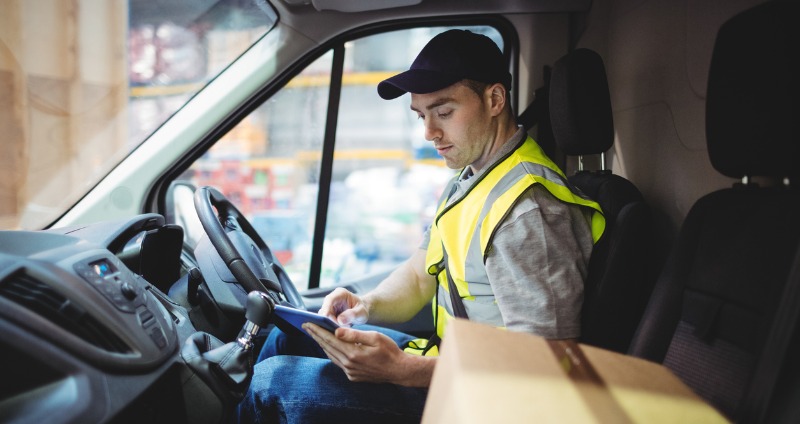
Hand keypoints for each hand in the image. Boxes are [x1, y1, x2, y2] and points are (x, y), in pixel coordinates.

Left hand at [303, 323, 430, 385]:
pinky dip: (331, 353)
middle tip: (306, 326)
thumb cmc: (389, 351)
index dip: (317, 330)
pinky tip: (329, 347)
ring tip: (315, 335)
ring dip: (322, 345)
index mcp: (353, 353)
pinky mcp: (353, 376)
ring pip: (331, 356)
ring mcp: (350, 372)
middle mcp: (349, 364)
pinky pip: (338, 363)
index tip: (307, 323)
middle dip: (316, 336)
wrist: (399, 370)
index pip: (330, 339)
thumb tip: (336, 331)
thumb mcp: (374, 337)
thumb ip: (354, 334)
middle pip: (327, 347)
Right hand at [318, 287, 368, 325]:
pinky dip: (329, 327)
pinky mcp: (327, 315)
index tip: (325, 318)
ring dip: (329, 325)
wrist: (360, 313)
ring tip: (341, 330)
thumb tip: (340, 320)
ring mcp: (328, 307)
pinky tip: (337, 332)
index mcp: (340, 293)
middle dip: (329, 321)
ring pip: (323, 317)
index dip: (326, 308)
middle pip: (324, 309)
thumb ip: (353, 314)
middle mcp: (332, 299)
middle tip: (339, 330)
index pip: (330, 299)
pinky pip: (324, 322)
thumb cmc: (362, 310)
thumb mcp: (362, 312)